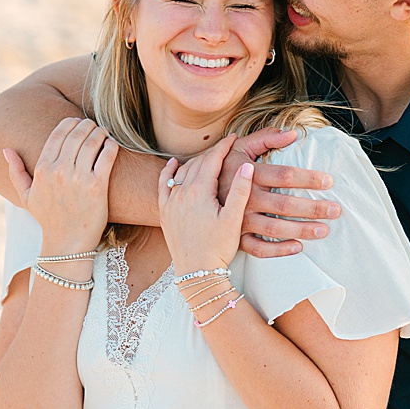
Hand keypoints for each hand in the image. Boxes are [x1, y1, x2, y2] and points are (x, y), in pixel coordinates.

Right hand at [3, 117, 117, 251]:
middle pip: (75, 136)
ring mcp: (78, 178)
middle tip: (92, 124)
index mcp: (42, 170)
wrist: (68, 241)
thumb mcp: (26, 195)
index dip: (68, 124)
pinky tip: (112, 143)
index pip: (56, 136)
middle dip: (86, 125)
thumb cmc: (48, 218)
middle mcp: (59, 171)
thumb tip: (6, 150)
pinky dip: (110, 146)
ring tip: (103, 131)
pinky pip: (106, 157)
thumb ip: (15, 172)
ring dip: (99, 132)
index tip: (76, 121)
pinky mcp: (97, 186)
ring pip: (91, 143)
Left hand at [158, 135, 252, 274]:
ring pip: (182, 172)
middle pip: (197, 163)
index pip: (212, 160)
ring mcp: (171, 202)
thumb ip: (240, 191)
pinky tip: (173, 164)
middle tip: (226, 146)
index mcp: (199, 192)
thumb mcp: (233, 219)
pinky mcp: (164, 212)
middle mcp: (181, 193)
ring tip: (208, 155)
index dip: (224, 147)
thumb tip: (246, 166)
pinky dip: (168, 171)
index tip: (234, 137)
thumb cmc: (218, 247)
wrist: (196, 271)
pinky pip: (163, 184)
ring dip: (195, 160)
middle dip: (212, 152)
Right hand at [216, 127, 341, 258]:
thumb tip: (293, 134)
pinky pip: (258, 248)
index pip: (285, 175)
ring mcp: (239, 220)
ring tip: (323, 230)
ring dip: (301, 230)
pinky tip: (298, 247)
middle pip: (284, 204)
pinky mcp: (235, 236)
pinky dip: (278, 250)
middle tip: (336, 210)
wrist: (192, 192)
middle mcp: (245, 199)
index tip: (329, 181)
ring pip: (274, 228)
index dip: (308, 178)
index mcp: (248, 175)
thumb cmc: (224, 167)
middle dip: (312, 208)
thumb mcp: (239, 148)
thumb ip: (265, 138)